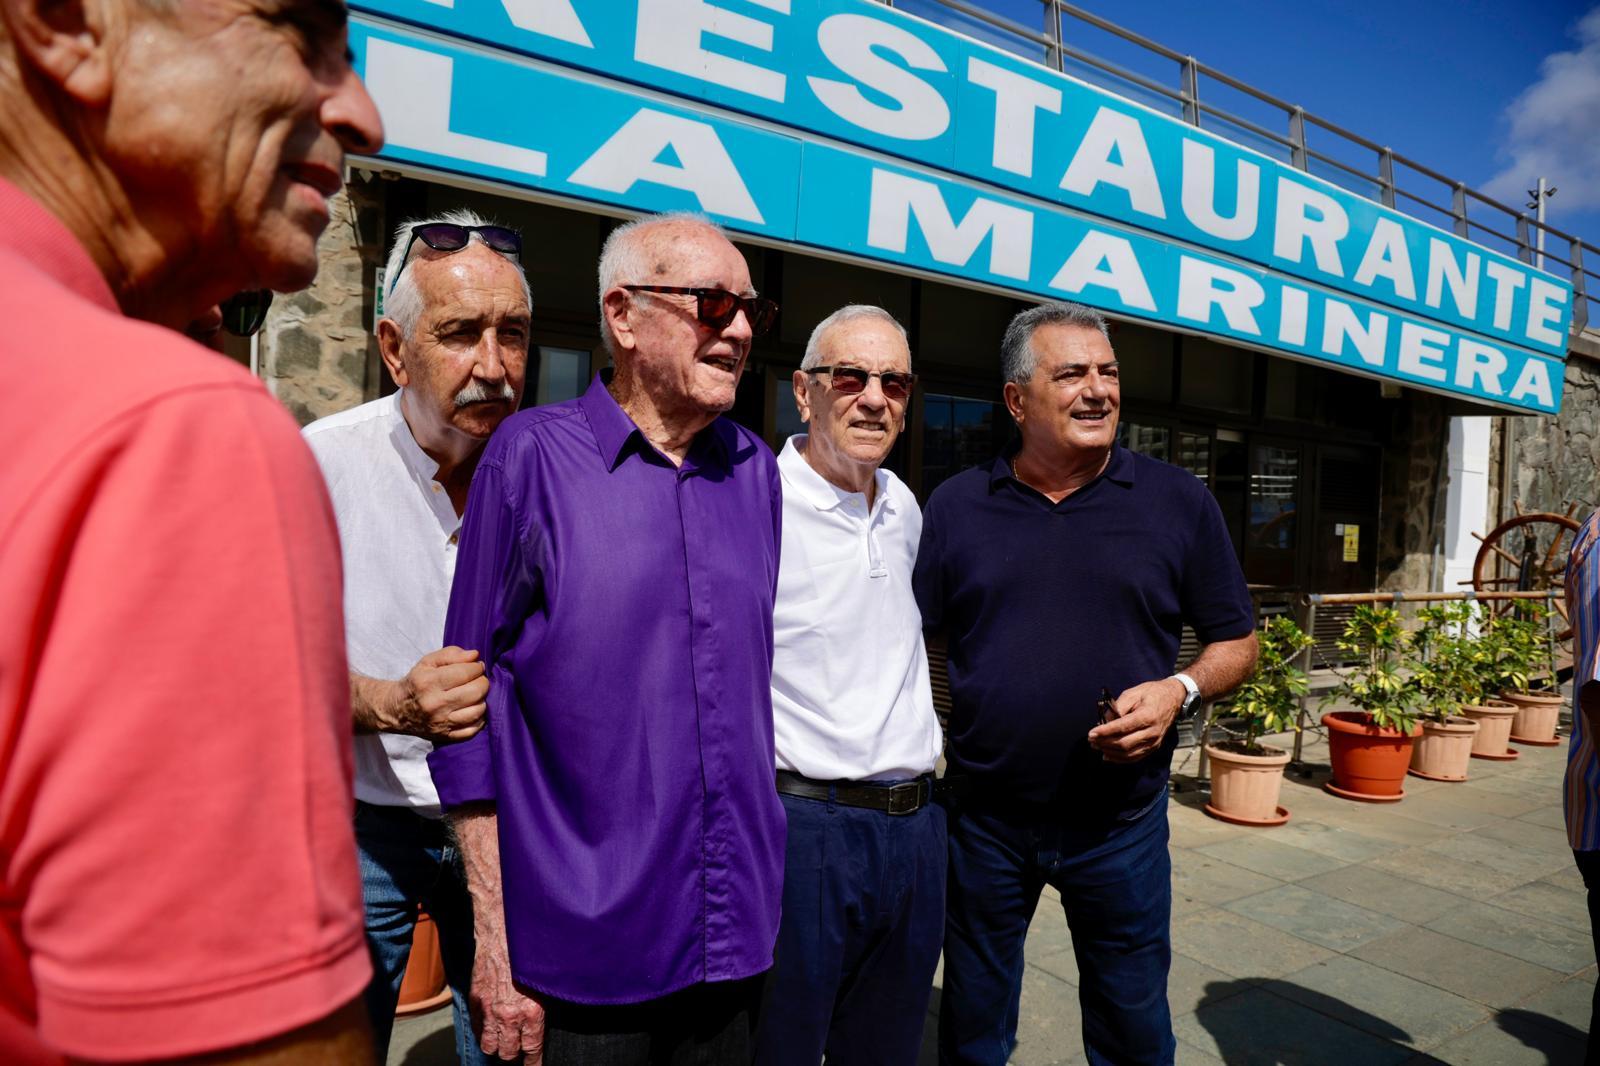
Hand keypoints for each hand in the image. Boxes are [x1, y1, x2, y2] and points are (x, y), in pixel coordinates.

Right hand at [392, 647, 487, 739]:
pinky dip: (479, 719)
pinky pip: (473, 730)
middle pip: (475, 692)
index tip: (476, 666)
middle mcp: (434, 704)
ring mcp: (441, 723)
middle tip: (478, 680)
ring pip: (477, 711)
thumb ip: (451, 654)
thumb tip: (475, 656)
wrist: (397, 710)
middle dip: (483, 682)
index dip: (477, 667)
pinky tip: (473, 710)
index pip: (466, 672)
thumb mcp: (427, 662)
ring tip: (475, 695)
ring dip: (482, 700)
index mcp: (428, 683)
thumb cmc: (417, 682)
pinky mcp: (446, 737)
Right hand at [470, 934, 544, 1063]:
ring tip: (503, 1042)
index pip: (532, 1049)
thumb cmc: (529, 955)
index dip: (533, 1062)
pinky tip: (490, 1029)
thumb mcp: (545, 982)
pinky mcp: (476, 1001)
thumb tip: (542, 1026)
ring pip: (489, 1046)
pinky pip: (478, 1029)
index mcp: (531, 1012)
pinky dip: (483, 1033)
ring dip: (497, 1047)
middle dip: (514, 1055)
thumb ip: (542, 1007)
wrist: (503, 934)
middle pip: (508, 1053)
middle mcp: (509, 1015)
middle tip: (518, 1050)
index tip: (534, 1065)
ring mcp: (490, 1010)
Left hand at [1086, 678, 1185, 762]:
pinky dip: (1120, 759)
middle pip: (1124, 743)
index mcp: (1147, 716)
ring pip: (1129, 754)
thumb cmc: (1152, 693)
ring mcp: (1154, 742)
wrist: (1173, 699)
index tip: (1091, 733)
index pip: (1122, 728)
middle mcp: (1152, 732)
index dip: (1105, 732)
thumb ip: (1118, 707)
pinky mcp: (1154, 747)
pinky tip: (1108, 755)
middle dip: (1105, 743)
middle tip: (1091, 740)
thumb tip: (1104, 721)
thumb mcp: (1133, 693)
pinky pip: (1135, 757)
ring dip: (1110, 752)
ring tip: (1097, 747)